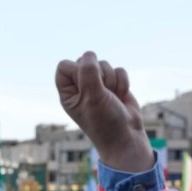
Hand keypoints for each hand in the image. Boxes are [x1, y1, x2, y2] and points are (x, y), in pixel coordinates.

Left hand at [55, 51, 153, 171]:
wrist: (127, 136)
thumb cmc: (105, 121)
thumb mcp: (92, 97)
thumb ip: (88, 74)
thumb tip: (89, 54)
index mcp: (68, 93)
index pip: (64, 66)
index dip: (77, 71)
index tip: (86, 86)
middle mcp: (80, 87)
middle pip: (85, 61)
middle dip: (99, 74)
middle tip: (102, 93)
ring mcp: (98, 85)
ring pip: (104, 64)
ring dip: (112, 80)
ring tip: (112, 97)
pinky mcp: (114, 85)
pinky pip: (119, 70)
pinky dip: (123, 82)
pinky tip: (121, 96)